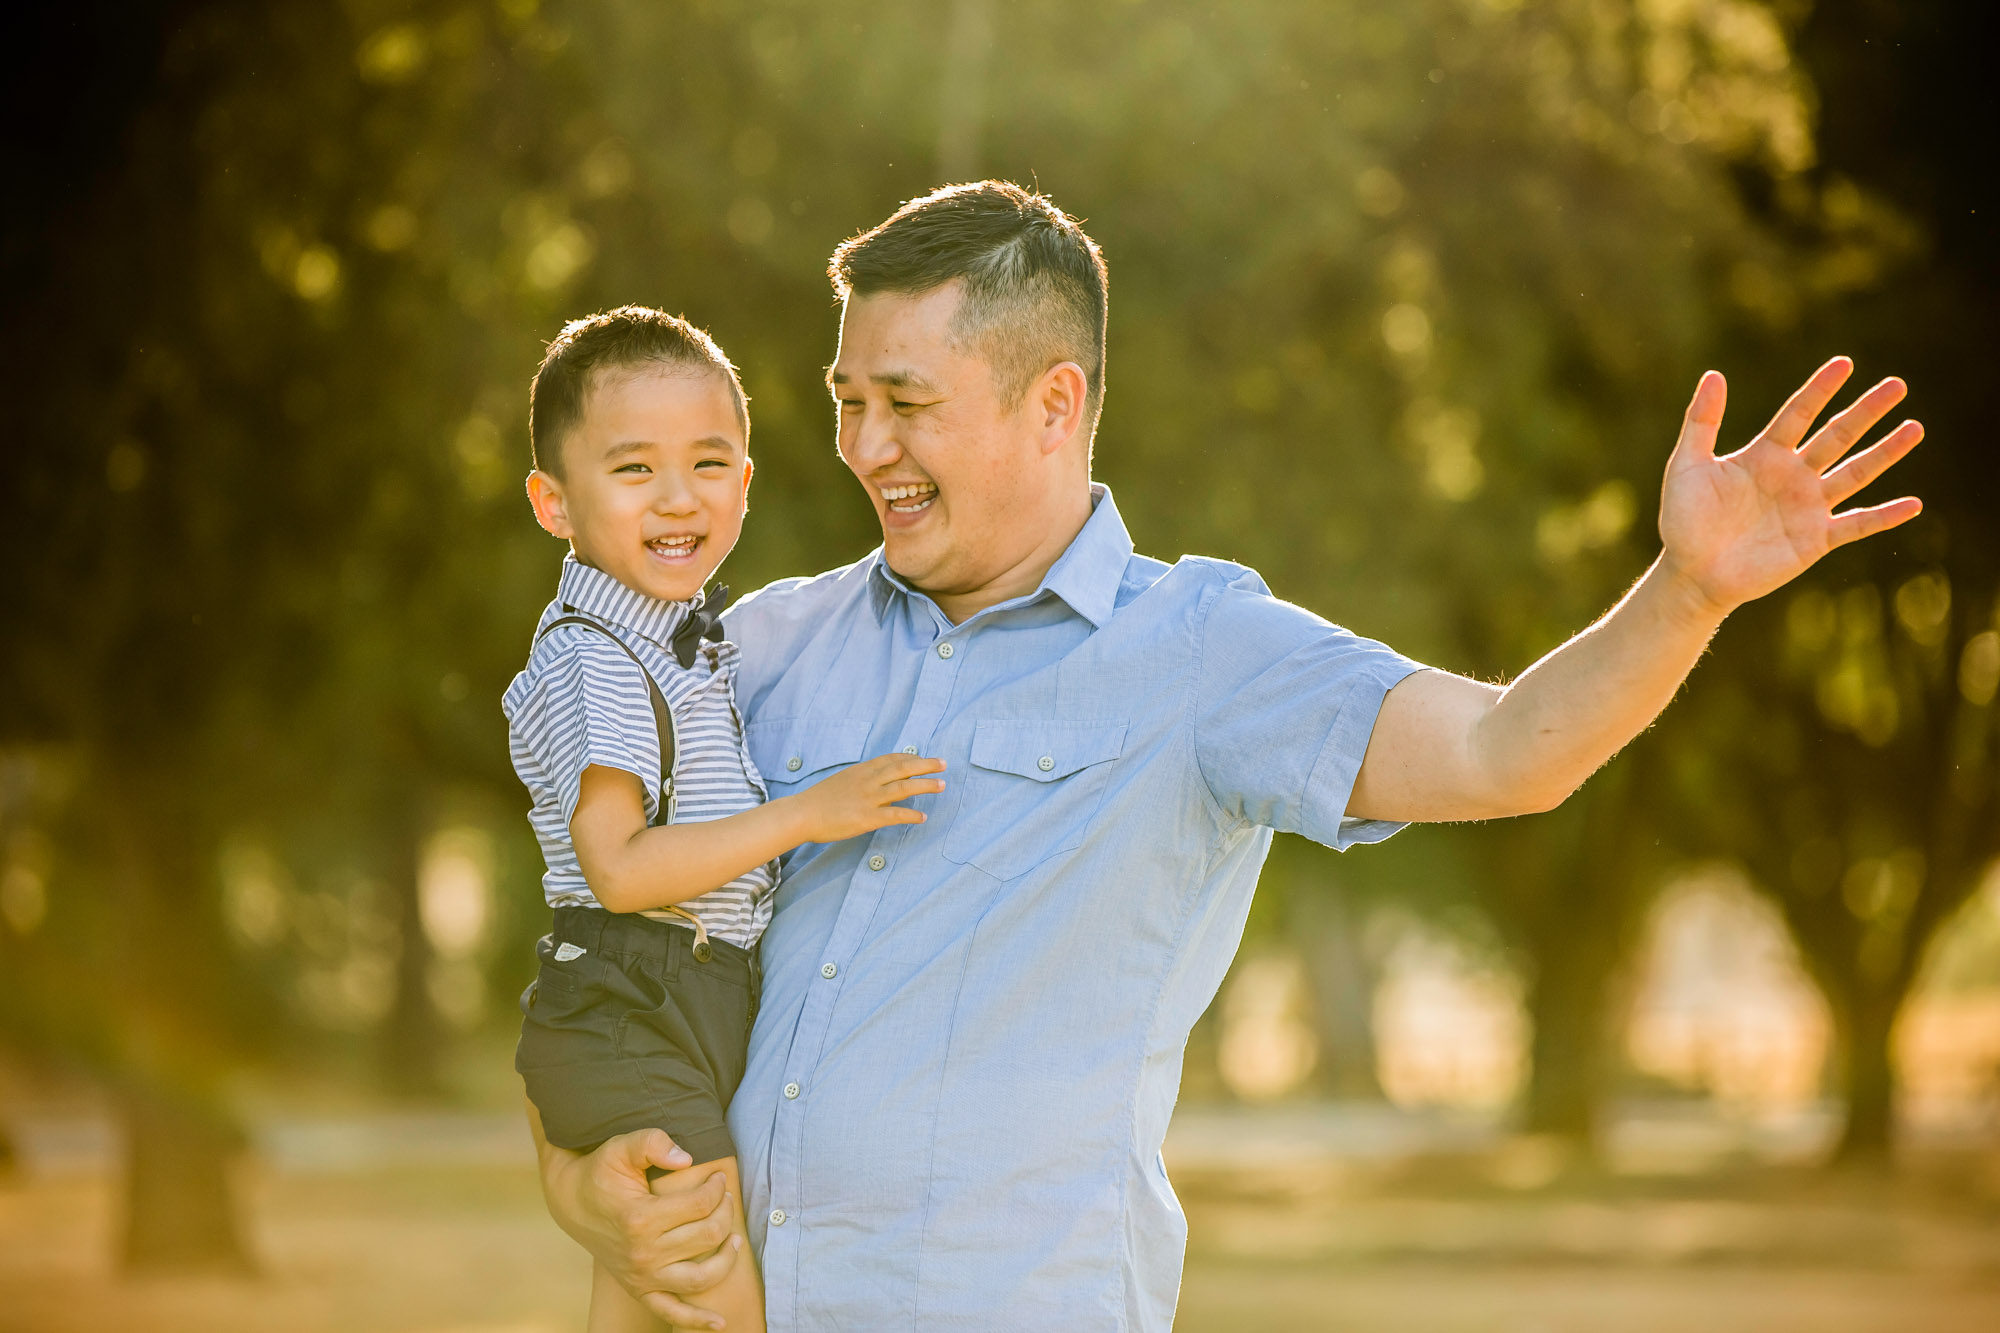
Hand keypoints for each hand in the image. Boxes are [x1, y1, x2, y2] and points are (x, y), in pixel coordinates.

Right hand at [538, 1125, 741, 1328]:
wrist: (573, 1203)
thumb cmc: (602, 1172)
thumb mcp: (622, 1147)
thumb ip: (653, 1143)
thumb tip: (687, 1159)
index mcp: (640, 1219)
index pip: (700, 1205)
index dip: (717, 1188)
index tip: (718, 1177)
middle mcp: (642, 1253)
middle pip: (706, 1236)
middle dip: (725, 1212)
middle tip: (725, 1197)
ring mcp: (642, 1276)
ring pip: (700, 1277)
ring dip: (726, 1259)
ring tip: (734, 1239)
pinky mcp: (640, 1290)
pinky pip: (672, 1313)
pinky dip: (697, 1320)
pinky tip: (720, 1323)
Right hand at [788, 752, 946, 843]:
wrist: (802, 814)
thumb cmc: (818, 801)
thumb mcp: (841, 782)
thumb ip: (860, 781)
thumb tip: (875, 784)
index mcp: (861, 770)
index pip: (891, 759)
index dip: (910, 758)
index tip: (923, 759)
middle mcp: (868, 781)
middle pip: (903, 768)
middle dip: (925, 765)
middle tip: (943, 764)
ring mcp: (868, 798)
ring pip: (903, 788)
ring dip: (925, 785)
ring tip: (942, 785)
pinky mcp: (867, 817)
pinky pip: (895, 815)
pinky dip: (911, 815)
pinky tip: (923, 817)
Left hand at [1657, 357, 1922, 615]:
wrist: (1690, 572)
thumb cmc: (1683, 520)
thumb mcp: (1687, 466)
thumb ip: (1700, 422)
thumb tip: (1714, 374)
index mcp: (1764, 455)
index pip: (1799, 414)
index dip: (1820, 389)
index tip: (1844, 363)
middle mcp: (1792, 476)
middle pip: (1837, 436)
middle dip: (1866, 411)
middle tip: (1897, 385)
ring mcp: (1807, 507)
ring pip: (1854, 473)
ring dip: (1885, 452)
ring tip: (1915, 428)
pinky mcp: (1815, 540)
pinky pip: (1856, 525)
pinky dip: (1884, 517)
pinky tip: (1914, 504)